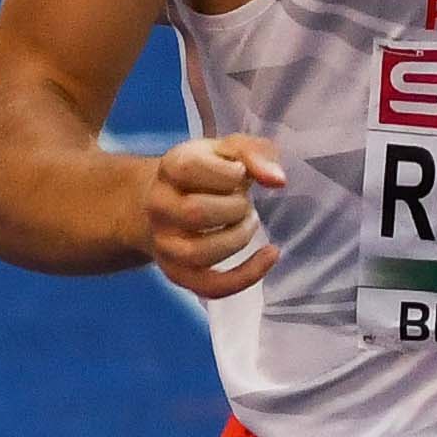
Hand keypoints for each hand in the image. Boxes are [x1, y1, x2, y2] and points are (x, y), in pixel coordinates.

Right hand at [149, 135, 289, 297]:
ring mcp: (165, 243)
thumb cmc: (207, 173)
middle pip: (194, 213)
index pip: (189, 168)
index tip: (240, 173)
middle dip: (235, 208)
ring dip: (238, 238)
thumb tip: (277, 180)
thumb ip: (254, 153)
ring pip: (199, 253)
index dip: (227, 172)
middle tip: (244, 203)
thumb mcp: (228, 150)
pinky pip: (210, 286)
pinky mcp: (179, 273)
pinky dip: (245, 276)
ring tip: (248, 223)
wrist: (171, 201)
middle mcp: (159, 206)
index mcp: (169, 168)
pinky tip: (271, 255)